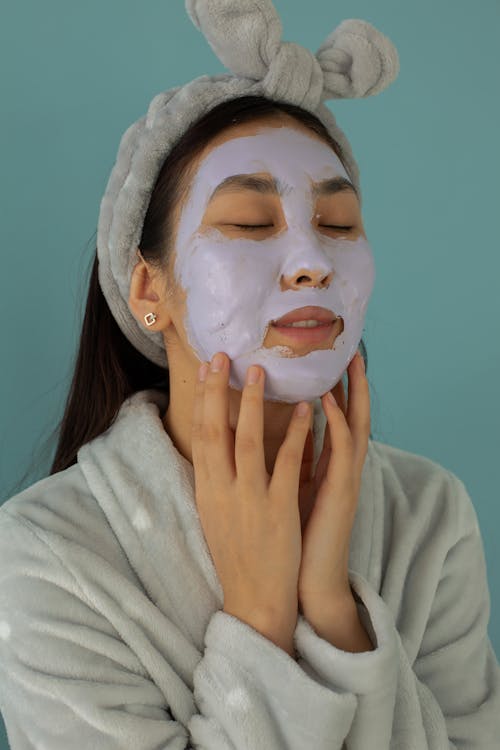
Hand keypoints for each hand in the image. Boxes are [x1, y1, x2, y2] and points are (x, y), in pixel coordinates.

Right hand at [191, 352, 310, 655]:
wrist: (254, 600)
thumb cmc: (237, 556)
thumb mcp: (215, 515)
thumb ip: (215, 480)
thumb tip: (214, 445)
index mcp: (206, 491)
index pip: (199, 436)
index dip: (202, 399)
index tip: (205, 369)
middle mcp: (222, 491)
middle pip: (216, 430)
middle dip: (220, 390)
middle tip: (225, 355)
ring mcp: (250, 499)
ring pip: (248, 440)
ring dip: (254, 402)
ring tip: (263, 371)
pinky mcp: (279, 509)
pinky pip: (289, 463)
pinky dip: (297, 434)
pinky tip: (306, 410)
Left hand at [297, 351, 369, 611]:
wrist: (304, 585)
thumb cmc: (292, 539)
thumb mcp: (286, 493)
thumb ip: (288, 464)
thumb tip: (273, 437)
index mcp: (323, 468)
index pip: (331, 420)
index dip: (334, 388)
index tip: (326, 360)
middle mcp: (337, 469)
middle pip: (351, 416)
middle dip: (352, 383)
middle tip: (350, 350)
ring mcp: (343, 480)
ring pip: (355, 427)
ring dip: (352, 393)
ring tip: (348, 363)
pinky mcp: (341, 493)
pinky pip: (343, 452)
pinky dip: (339, 423)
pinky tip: (330, 402)